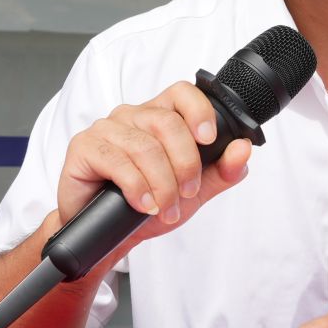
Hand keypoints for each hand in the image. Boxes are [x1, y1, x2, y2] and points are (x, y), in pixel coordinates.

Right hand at [57, 81, 252, 267]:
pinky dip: (136, 187)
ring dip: (162, 183)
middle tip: (187, 193)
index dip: (199, 110)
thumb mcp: (195, 192)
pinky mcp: (84, 147)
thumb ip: (222, 170)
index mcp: (160, 116)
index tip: (209, 139)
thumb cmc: (148, 205)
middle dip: (185, 164)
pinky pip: (116, 161)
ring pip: (144, 146)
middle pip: (167, 123)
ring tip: (165, 208)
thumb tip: (243, 149)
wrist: (109, 235)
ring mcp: (106, 129)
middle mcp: (133, 116)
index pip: (182, 92)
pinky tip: (143, 204)